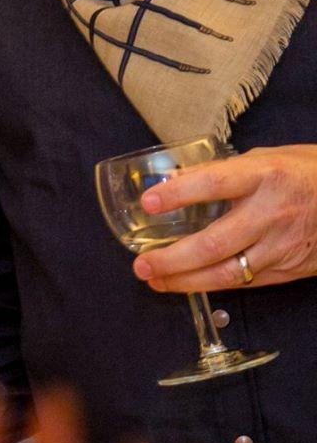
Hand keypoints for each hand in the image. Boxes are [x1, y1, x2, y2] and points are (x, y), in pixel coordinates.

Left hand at [135, 144, 316, 291]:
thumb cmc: (307, 173)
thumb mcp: (267, 158)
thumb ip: (223, 170)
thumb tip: (174, 179)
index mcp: (264, 176)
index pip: (214, 183)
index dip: (179, 194)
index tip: (148, 202)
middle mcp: (271, 213)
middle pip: (214, 242)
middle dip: (172, 258)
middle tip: (141, 263)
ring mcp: (281, 244)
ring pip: (227, 272)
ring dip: (185, 280)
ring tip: (155, 280)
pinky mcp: (289, 269)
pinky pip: (246, 281)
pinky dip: (212, 285)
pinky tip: (187, 283)